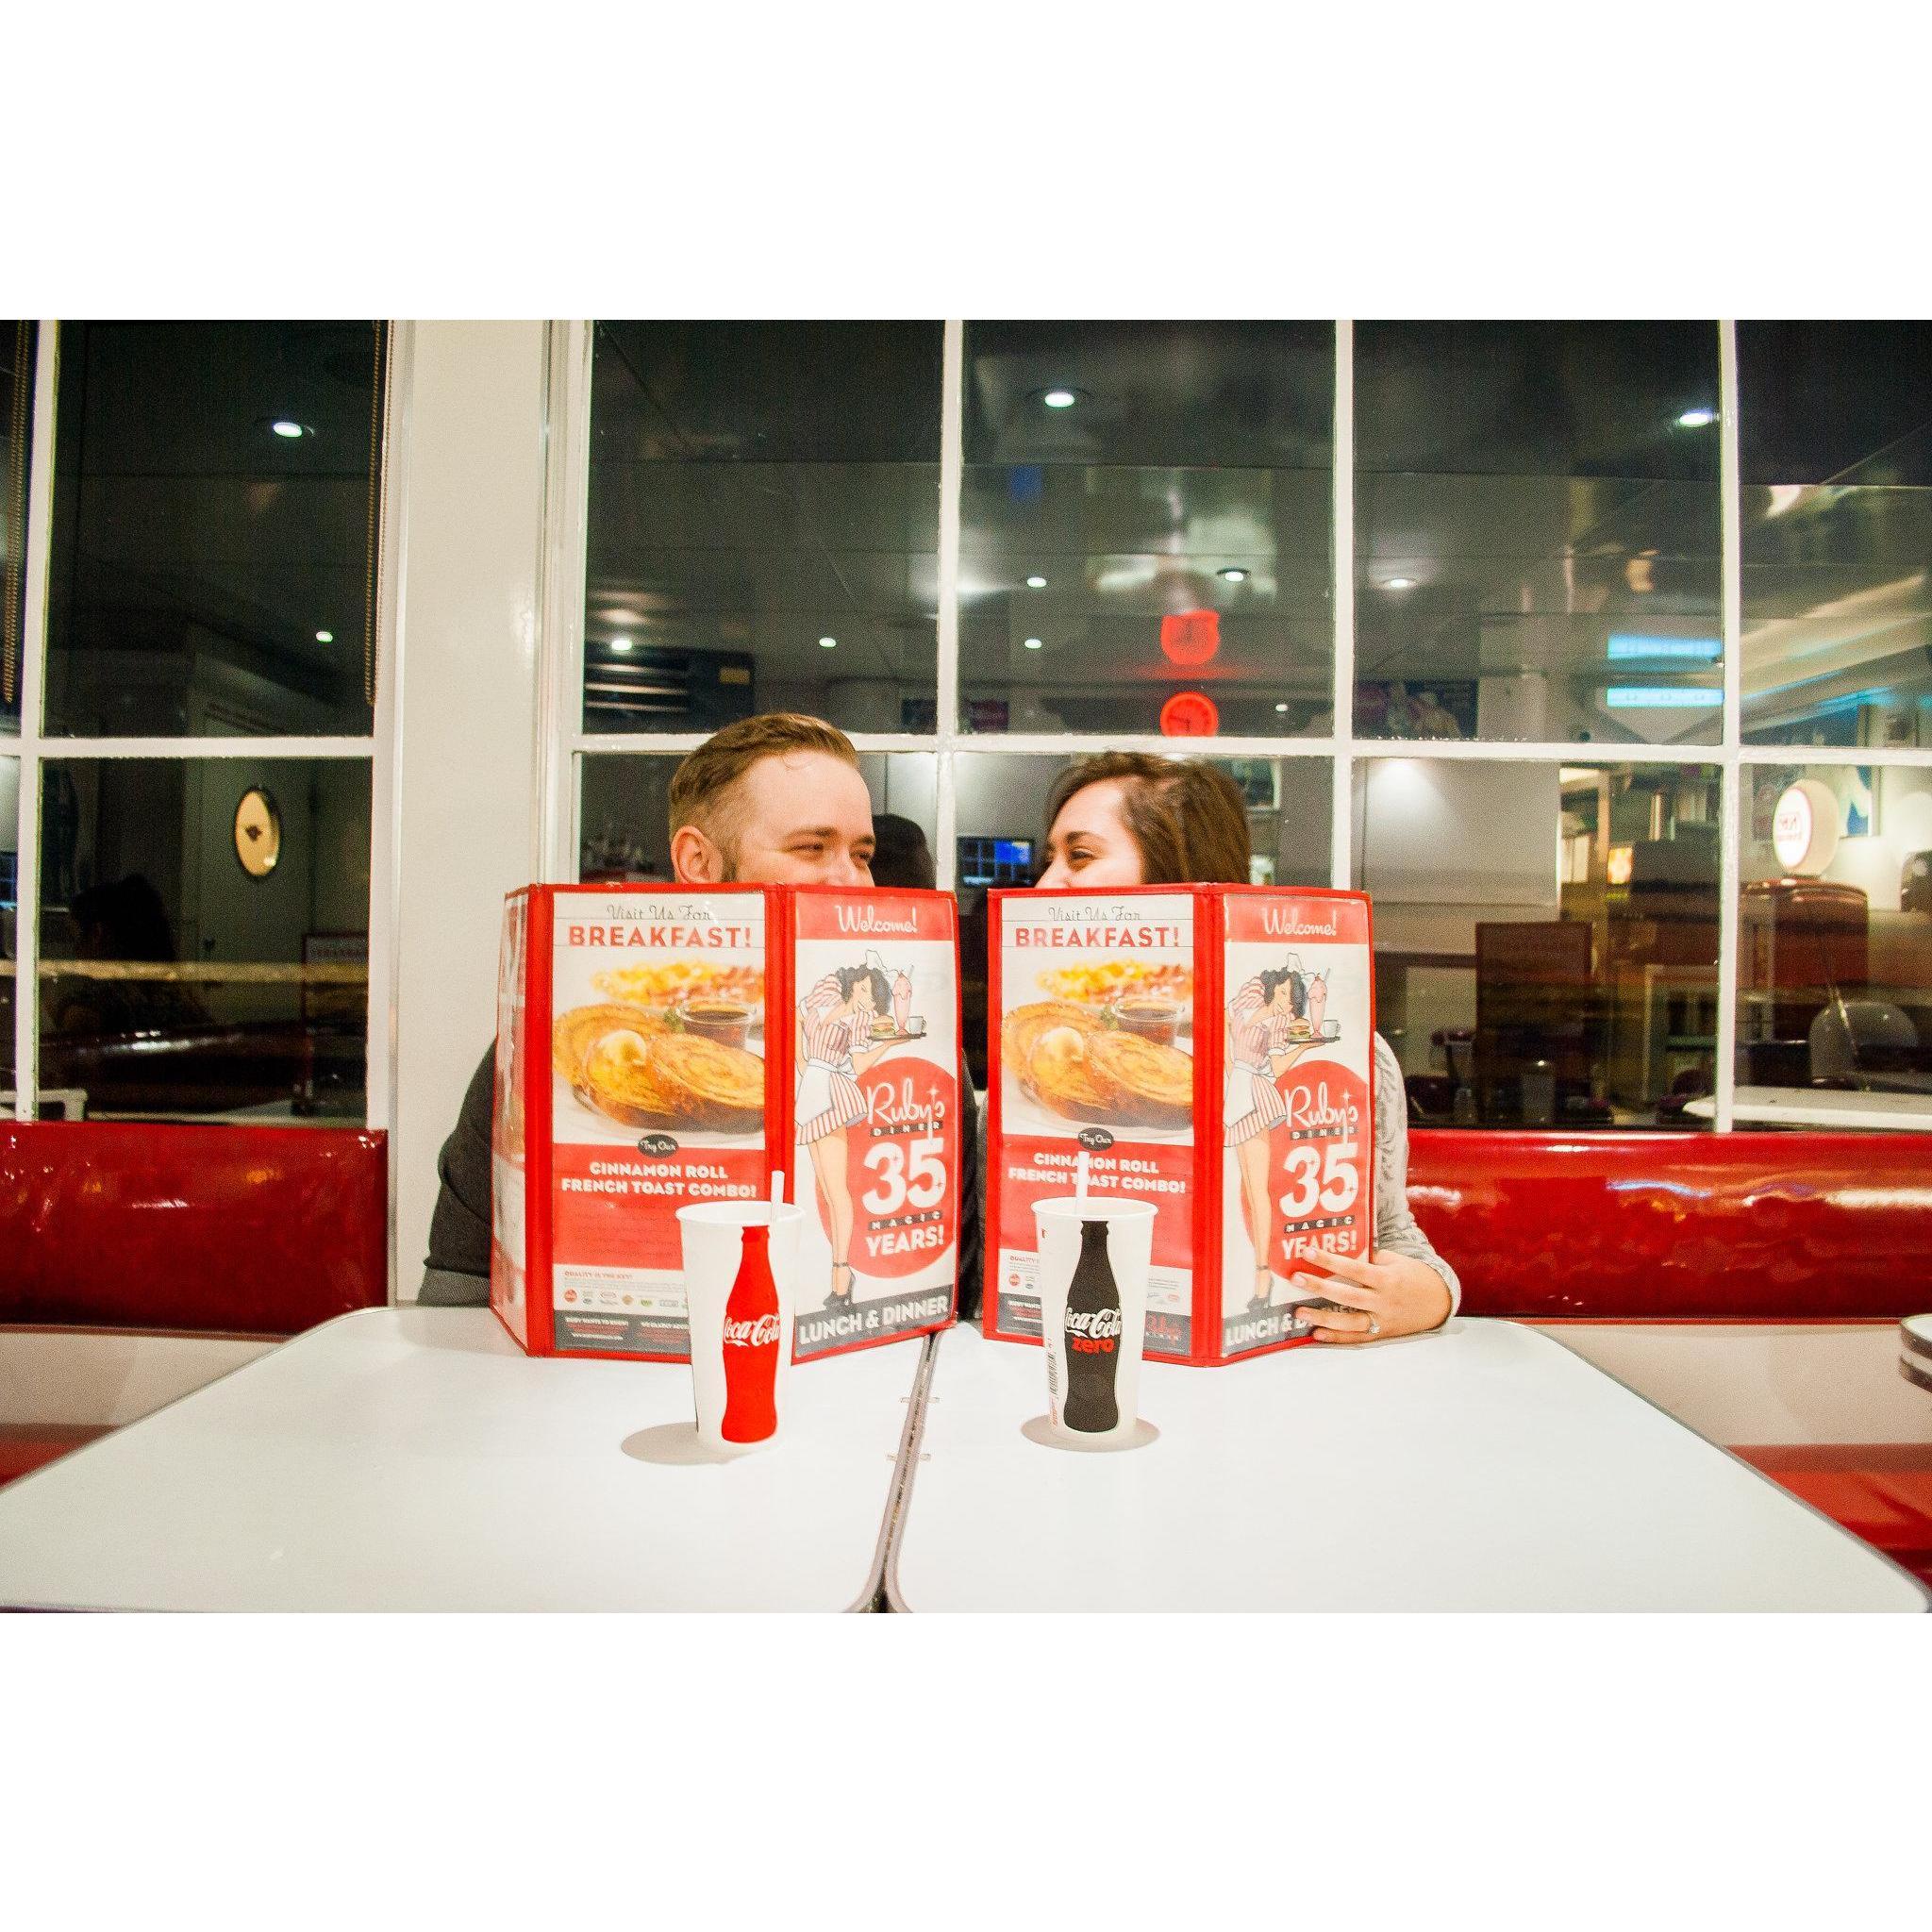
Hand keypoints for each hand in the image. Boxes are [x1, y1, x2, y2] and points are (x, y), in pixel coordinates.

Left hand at [1290, 1246, 1451, 1344]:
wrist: (1439, 1302)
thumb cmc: (1414, 1276)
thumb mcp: (1397, 1261)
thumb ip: (1371, 1257)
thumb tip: (1344, 1248)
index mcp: (1387, 1279)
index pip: (1355, 1268)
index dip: (1331, 1260)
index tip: (1308, 1252)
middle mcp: (1383, 1301)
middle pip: (1347, 1295)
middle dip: (1320, 1286)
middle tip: (1296, 1279)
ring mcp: (1382, 1319)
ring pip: (1349, 1321)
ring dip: (1322, 1317)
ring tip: (1299, 1312)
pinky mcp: (1381, 1333)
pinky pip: (1357, 1337)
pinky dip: (1337, 1337)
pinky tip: (1317, 1334)